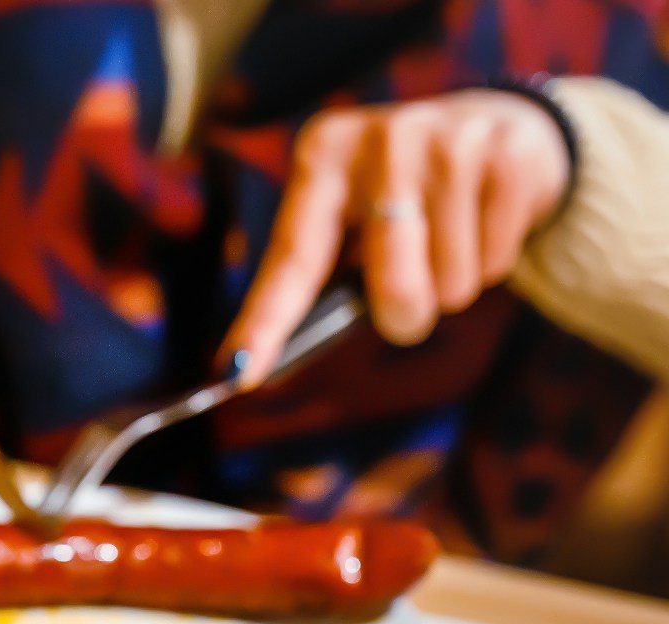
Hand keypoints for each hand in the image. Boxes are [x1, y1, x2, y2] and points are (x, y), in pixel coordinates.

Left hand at [220, 89, 571, 386]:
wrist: (500, 126)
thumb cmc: (402, 194)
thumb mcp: (351, 214)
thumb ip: (323, 271)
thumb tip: (264, 362)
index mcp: (323, 155)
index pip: (292, 256)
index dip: (266, 321)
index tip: (240, 373)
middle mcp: (382, 139)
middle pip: (392, 285)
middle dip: (404, 317)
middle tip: (409, 302)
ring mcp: (449, 141)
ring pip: (451, 281)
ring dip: (453, 285)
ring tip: (452, 237)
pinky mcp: (509, 154)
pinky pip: (496, 261)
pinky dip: (492, 263)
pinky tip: (485, 221)